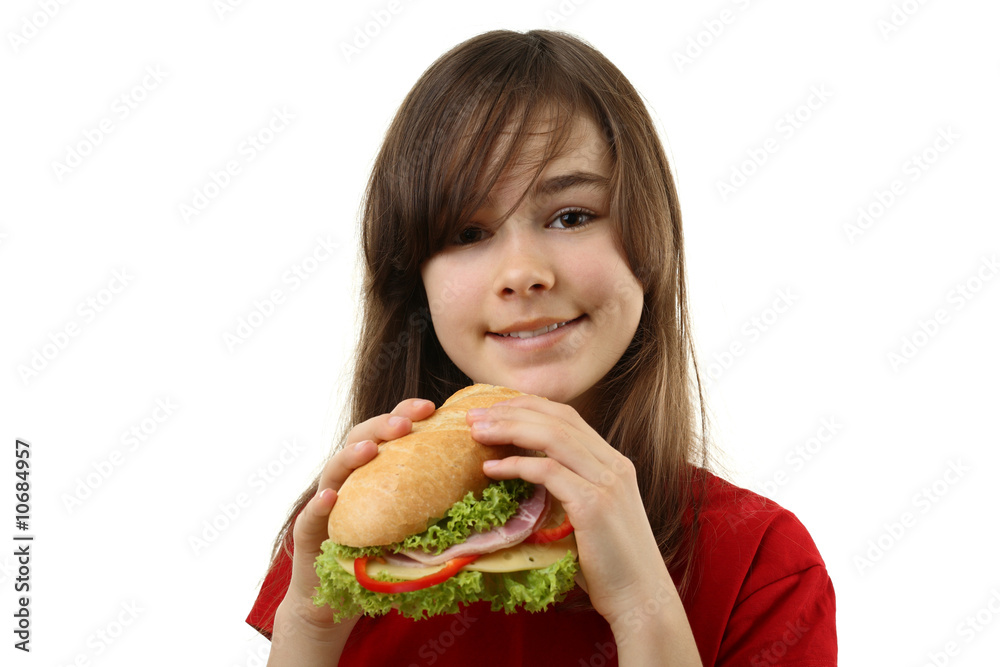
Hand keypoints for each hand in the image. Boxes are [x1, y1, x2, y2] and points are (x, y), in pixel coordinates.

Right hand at [280, 398, 436, 631]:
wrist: (333, 594)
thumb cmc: (378, 553)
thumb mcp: (411, 524)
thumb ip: (436, 507)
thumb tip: (489, 500)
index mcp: (375, 468)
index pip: (390, 432)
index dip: (406, 413)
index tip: (431, 407)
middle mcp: (349, 477)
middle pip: (361, 438)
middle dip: (382, 426)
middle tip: (404, 424)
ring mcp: (326, 500)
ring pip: (334, 468)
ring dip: (351, 455)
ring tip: (369, 450)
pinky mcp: (309, 530)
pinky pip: (312, 514)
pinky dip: (320, 504)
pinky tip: (330, 498)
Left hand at [467, 396, 677, 628]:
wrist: (641, 598)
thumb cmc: (611, 564)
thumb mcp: (593, 514)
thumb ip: (571, 489)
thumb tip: (528, 477)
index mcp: (614, 462)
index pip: (568, 417)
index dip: (529, 406)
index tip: (495, 410)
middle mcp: (614, 465)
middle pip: (557, 419)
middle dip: (512, 411)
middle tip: (474, 416)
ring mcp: (606, 482)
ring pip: (552, 437)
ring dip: (509, 430)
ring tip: (476, 433)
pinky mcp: (593, 505)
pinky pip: (547, 472)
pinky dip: (515, 466)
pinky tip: (491, 470)